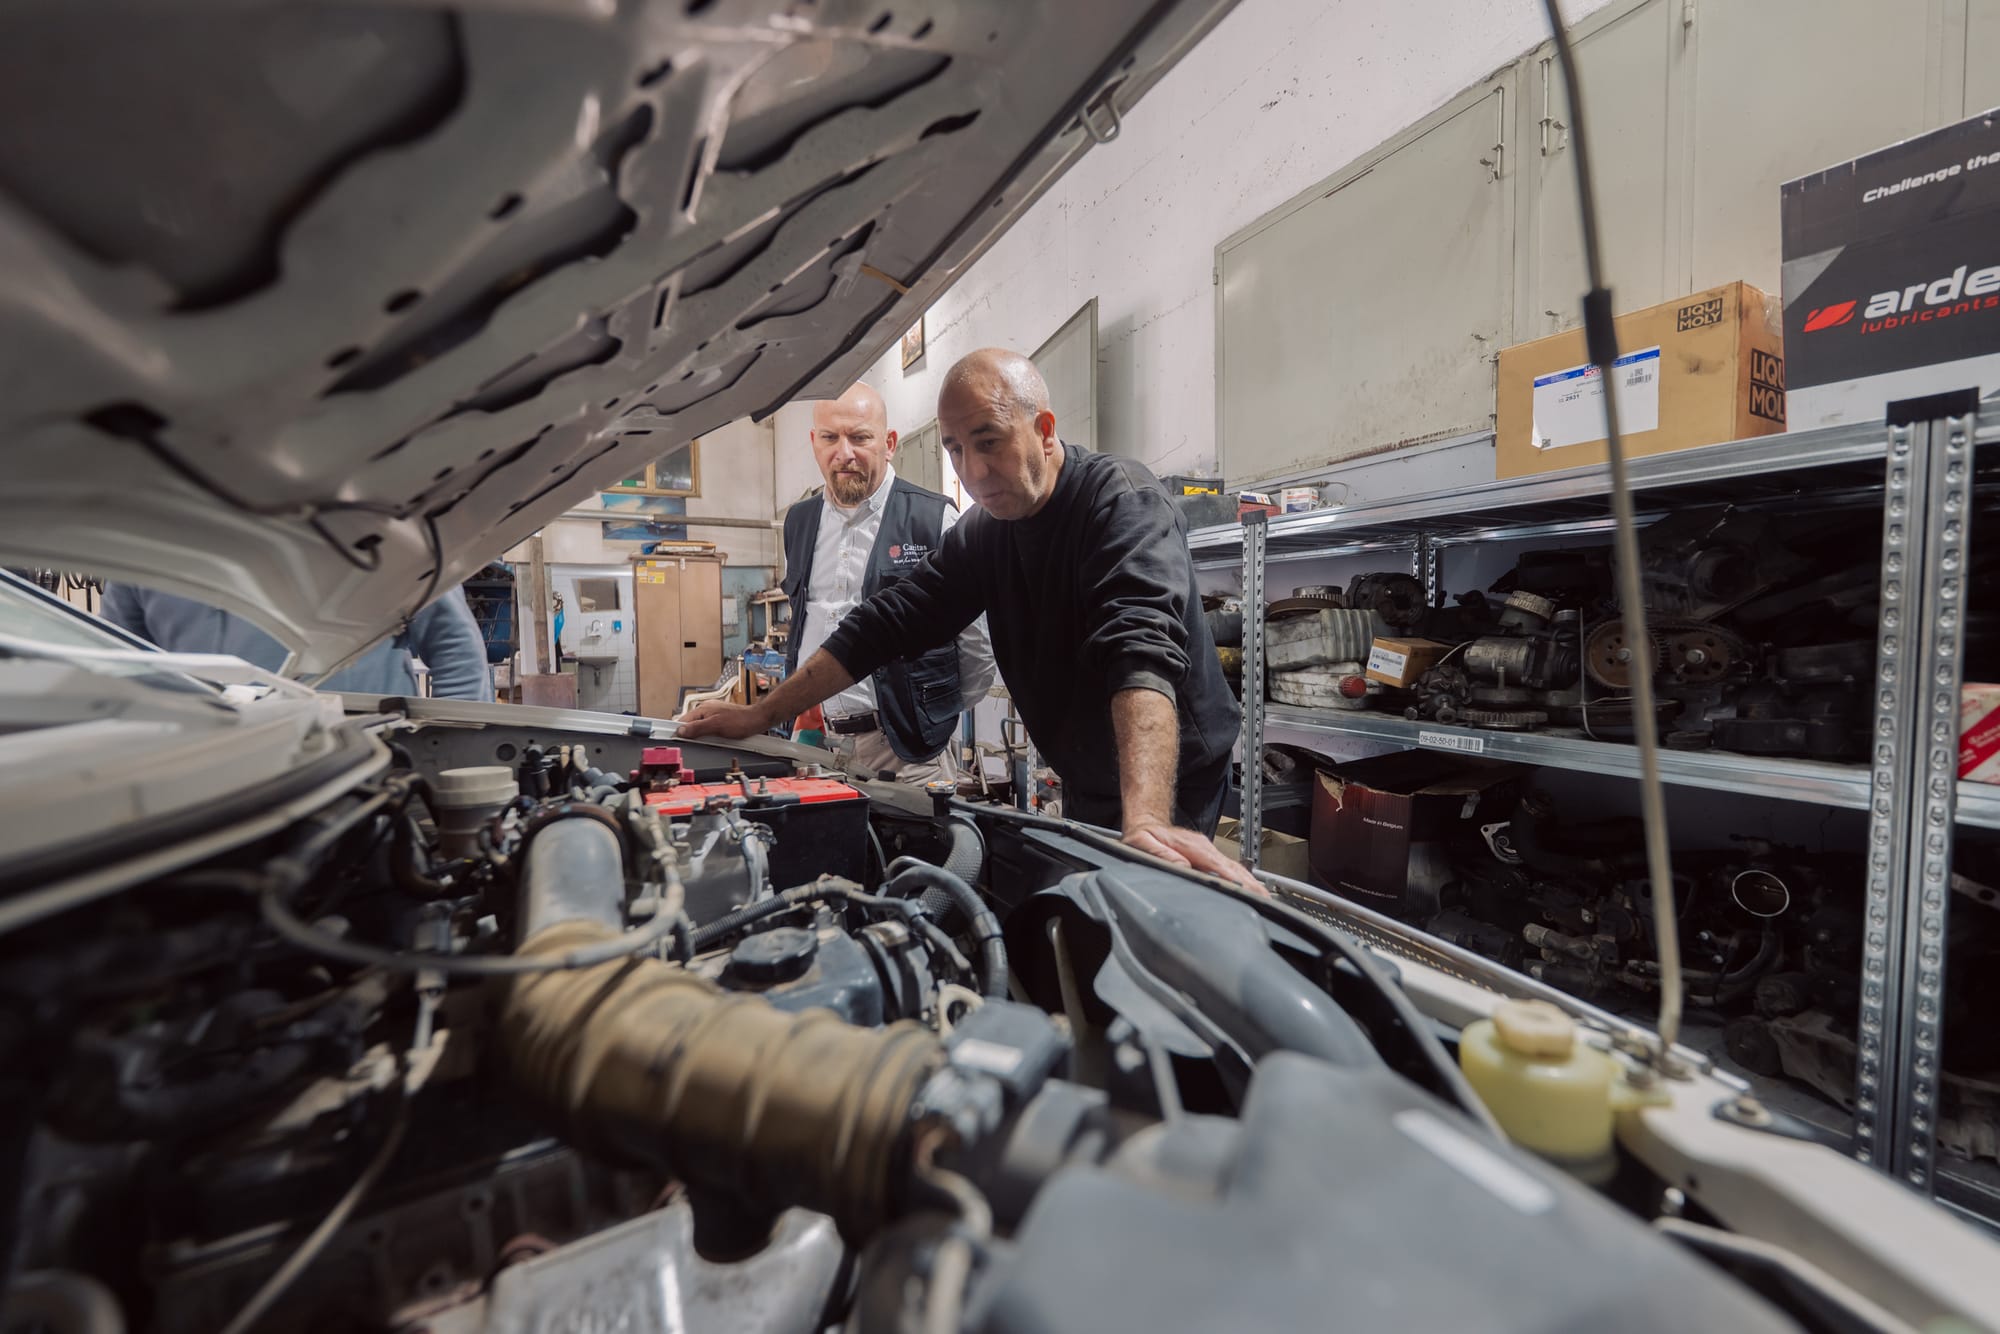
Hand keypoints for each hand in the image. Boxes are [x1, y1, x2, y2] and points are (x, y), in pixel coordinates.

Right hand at [675, 700, 770, 739]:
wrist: (757, 719)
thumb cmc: (741, 721)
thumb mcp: (716, 726)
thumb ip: (697, 728)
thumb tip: (681, 731)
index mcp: (702, 709)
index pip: (682, 721)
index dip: (678, 731)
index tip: (674, 740)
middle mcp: (706, 711)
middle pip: (691, 726)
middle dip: (692, 736)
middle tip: (696, 743)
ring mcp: (713, 716)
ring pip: (700, 729)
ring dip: (702, 737)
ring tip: (710, 741)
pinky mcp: (720, 721)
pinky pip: (709, 730)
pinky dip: (711, 737)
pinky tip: (716, 740)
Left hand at [1123, 821, 1268, 897]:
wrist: (1147, 823)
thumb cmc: (1143, 836)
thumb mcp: (1142, 843)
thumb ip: (1161, 855)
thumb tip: (1181, 867)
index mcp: (1190, 846)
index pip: (1215, 864)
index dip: (1230, 877)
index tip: (1242, 889)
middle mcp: (1203, 848)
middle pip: (1232, 867)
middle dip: (1249, 883)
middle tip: (1263, 900)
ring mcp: (1208, 851)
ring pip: (1235, 868)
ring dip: (1250, 882)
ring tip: (1264, 899)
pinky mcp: (1209, 857)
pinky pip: (1231, 868)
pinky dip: (1244, 879)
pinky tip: (1252, 890)